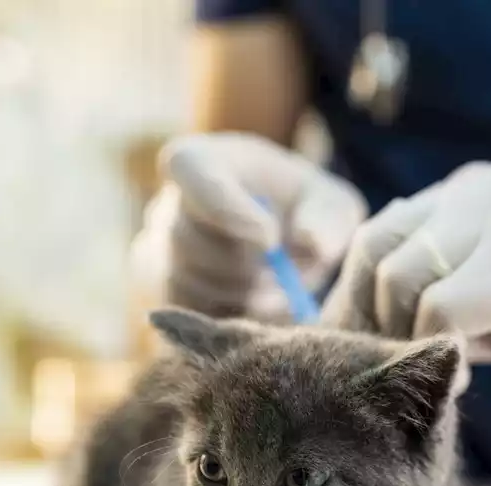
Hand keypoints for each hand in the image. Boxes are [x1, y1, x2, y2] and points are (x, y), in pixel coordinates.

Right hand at [130, 132, 365, 320]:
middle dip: (246, 268)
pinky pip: (186, 314)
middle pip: (187, 239)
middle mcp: (168, 204)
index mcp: (203, 160)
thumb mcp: (332, 205)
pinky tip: (260, 309)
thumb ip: (329, 219)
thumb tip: (313, 243)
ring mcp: (158, 251)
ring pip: (185, 282)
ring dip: (241, 297)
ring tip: (281, 293)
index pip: (188, 168)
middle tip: (289, 282)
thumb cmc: (306, 210)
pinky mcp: (166, 295)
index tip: (271, 240)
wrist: (287, 241)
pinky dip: (229, 319)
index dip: (228, 209)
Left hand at [320, 160, 490, 379]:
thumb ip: (444, 294)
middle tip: (394, 369)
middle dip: (373, 320)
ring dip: (407, 335)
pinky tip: (467, 375)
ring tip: (439, 369)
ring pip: (402, 279)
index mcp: (473, 191)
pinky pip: (442, 308)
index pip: (380, 235)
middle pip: (378, 252)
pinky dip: (439, 348)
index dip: (359, 299)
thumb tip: (371, 336)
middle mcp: (482, 190)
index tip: (366, 350)